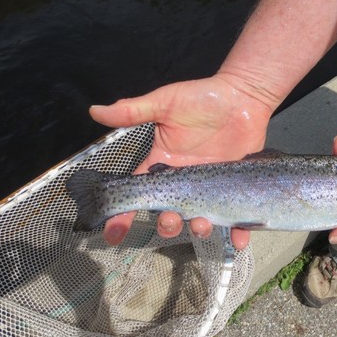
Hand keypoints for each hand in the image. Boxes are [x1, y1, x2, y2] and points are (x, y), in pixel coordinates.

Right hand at [90, 74, 273, 247]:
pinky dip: (238, 232)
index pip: (139, 194)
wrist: (242, 96)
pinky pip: (236, 217)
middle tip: (170, 222)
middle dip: (166, 224)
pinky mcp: (234, 189)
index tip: (112, 234)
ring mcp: (210, 188)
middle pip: (169, 213)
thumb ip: (134, 111)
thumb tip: (95, 110)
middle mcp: (185, 183)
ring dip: (198, 228)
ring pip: (199, 218)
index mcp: (163, 165)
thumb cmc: (202, 98)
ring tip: (201, 225)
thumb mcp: (165, 103)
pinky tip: (239, 239)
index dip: (123, 215)